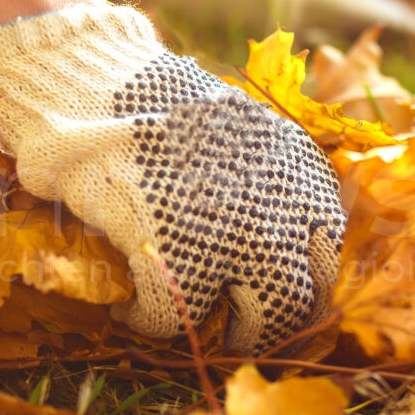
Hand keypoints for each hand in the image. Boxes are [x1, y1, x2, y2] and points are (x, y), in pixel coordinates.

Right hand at [0, 4, 345, 352]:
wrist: (87, 81)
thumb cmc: (152, 105)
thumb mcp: (236, 130)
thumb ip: (266, 181)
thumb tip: (279, 240)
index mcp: (300, 174)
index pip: (326, 255)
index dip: (297, 282)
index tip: (267, 290)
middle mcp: (280, 212)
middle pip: (299, 304)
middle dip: (268, 323)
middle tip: (235, 327)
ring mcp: (232, 239)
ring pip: (253, 326)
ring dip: (221, 332)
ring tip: (188, 318)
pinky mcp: (175, 259)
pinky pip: (171, 321)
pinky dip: (145, 321)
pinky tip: (126, 308)